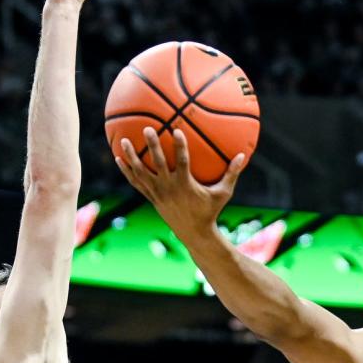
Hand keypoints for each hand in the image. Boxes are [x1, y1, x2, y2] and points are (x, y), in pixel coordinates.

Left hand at [115, 128, 245, 239]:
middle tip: (148, 129)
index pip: (182, 162)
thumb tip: (244, 155)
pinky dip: (127, 171)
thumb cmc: (210, 211)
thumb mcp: (223, 193)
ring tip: (123, 141)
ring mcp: (158, 193)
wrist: (194, 234)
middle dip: (152, 146)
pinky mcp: (152, 198)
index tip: (176, 131)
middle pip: (158, 164)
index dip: (179, 146)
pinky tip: (119, 159)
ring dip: (132, 157)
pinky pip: (136, 183)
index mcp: (185, 185)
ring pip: (141, 173)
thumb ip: (232, 174)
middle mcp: (169, 188)